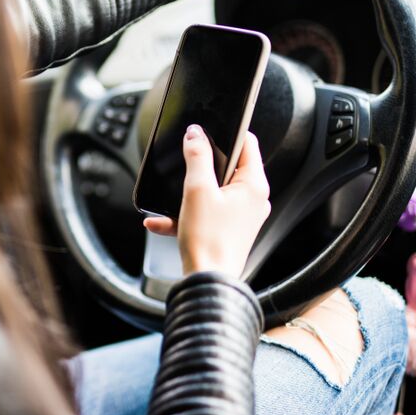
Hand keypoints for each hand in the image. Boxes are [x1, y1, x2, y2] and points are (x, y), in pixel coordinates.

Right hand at [143, 126, 270, 278]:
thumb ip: (197, 156)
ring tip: (172, 198)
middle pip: (229, 167)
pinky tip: (161, 221)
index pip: (249, 144)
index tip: (206, 133)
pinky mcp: (228, 230)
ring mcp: (242, 217)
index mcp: (254, 186)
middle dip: (203, 166)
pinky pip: (206, 213)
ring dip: (189, 192)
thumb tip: (196, 135)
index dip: (227, 134)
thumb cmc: (209, 240)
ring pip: (214, 191)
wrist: (207, 282)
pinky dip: (186, 213)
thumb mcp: (197, 190)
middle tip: (186, 167)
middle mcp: (254, 200)